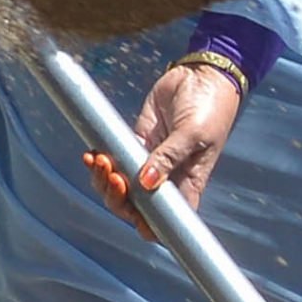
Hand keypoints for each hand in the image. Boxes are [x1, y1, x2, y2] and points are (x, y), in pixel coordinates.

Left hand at [83, 59, 242, 230]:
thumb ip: (169, 157)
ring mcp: (149, 160)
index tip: (137, 220)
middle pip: (136, 205)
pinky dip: (100, 162)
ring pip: (120, 185)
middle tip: (113, 177)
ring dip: (105, 180)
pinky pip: (114, 160)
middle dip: (118, 198)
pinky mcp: (136, 141)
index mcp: (188, 183)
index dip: (150, 226)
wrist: (200, 75)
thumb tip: (145, 183)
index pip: (169, 218)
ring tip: (100, 160)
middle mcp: (167, 177)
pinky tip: (92, 155)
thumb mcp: (193, 133)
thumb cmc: (209, 108)